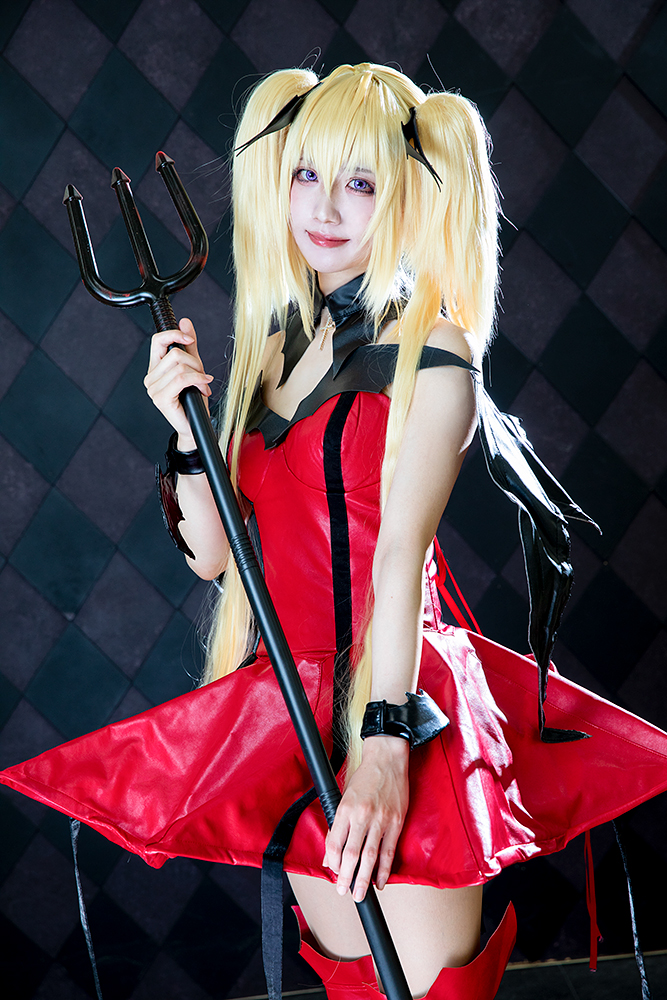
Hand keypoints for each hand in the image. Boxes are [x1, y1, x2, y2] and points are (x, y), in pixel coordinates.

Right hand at [144, 318, 213, 445]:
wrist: (195, 426)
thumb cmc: (193, 400)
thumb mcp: (194, 368)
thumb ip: (189, 346)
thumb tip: (185, 322)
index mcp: (155, 368)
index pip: (157, 341)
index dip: (174, 334)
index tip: (189, 339)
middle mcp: (150, 378)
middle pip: (174, 353)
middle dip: (195, 362)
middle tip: (203, 375)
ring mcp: (153, 389)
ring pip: (180, 366)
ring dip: (199, 374)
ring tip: (204, 385)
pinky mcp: (160, 398)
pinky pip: (182, 379)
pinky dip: (198, 380)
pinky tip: (204, 388)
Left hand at [323, 736, 408, 901]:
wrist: (387, 760)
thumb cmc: (365, 778)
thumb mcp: (344, 797)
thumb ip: (338, 826)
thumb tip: (330, 855)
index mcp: (345, 809)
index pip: (334, 843)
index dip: (332, 862)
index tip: (333, 872)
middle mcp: (362, 815)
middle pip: (351, 854)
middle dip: (346, 877)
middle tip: (343, 892)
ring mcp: (380, 820)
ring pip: (370, 856)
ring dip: (364, 878)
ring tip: (359, 894)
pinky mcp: (396, 822)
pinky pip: (388, 851)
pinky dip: (384, 869)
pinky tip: (380, 881)